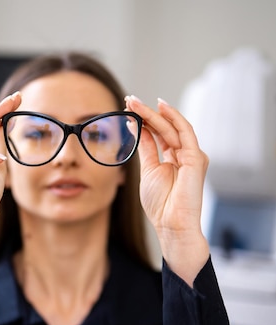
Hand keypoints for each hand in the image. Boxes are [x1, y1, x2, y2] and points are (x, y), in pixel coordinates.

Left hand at [125, 95, 209, 284]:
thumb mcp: (148, 170)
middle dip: (146, 112)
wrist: (171, 224)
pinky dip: (173, 118)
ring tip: (136, 102)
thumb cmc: (161, 204)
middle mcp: (184, 154)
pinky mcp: (197, 158)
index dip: (143, 119)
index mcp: (174, 158)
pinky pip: (185, 132)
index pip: (158, 133)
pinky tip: (160, 108)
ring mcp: (192, 155)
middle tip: (129, 99)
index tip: (127, 107)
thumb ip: (146, 148)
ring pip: (172, 127)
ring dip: (154, 113)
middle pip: (164, 127)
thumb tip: (137, 127)